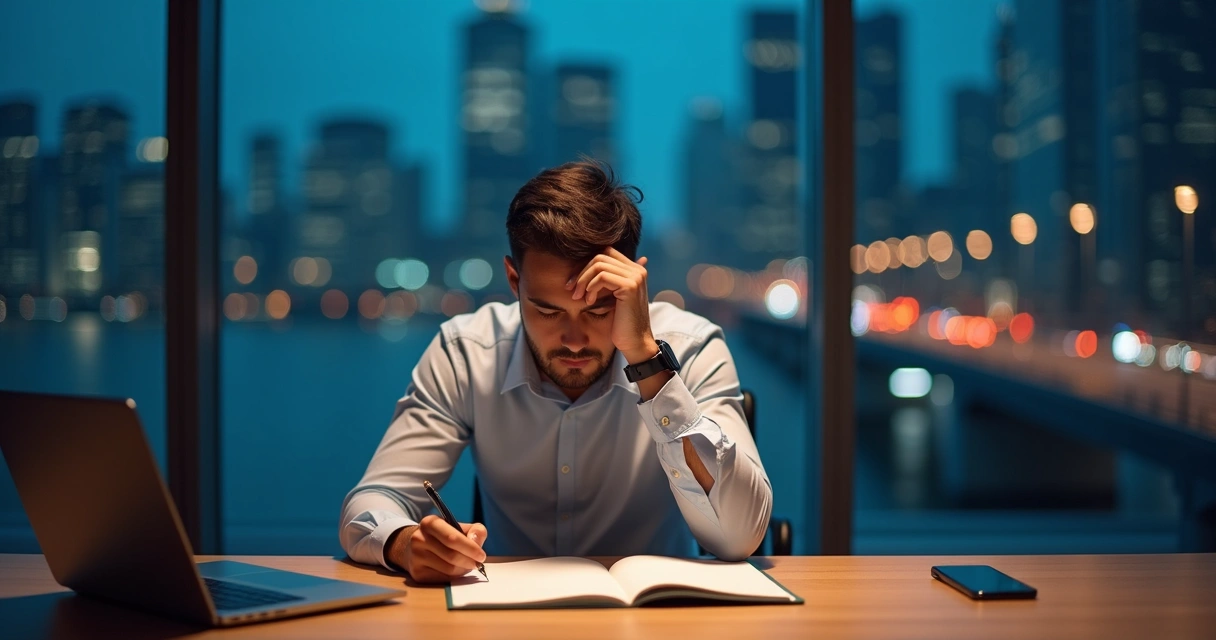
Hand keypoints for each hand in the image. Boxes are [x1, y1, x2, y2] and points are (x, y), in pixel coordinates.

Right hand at [387, 515, 486, 582]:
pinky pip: (443, 579)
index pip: (452, 538)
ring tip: (467, 565)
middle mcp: (419, 539)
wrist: (415, 547)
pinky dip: (455, 577)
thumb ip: (475, 531)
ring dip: (463, 570)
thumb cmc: (443, 536)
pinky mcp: (417, 573)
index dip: (470, 548)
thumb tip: (476, 543)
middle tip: (478, 563)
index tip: (481, 556)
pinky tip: (456, 571)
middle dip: (469, 561)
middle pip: (452, 556)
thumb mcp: (459, 527)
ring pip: (449, 570)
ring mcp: (416, 557)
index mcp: (430, 523)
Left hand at [567, 247, 656, 362]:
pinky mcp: (630, 287)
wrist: (634, 342)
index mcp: (634, 270)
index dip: (586, 264)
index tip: (574, 281)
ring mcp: (635, 277)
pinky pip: (602, 277)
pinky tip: (589, 300)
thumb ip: (607, 281)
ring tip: (579, 297)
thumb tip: (594, 270)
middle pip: (600, 256)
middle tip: (571, 289)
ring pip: (599, 264)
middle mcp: (637, 270)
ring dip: (583, 280)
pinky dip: (591, 287)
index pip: (606, 252)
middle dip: (581, 271)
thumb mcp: (612, 297)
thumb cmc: (621, 323)